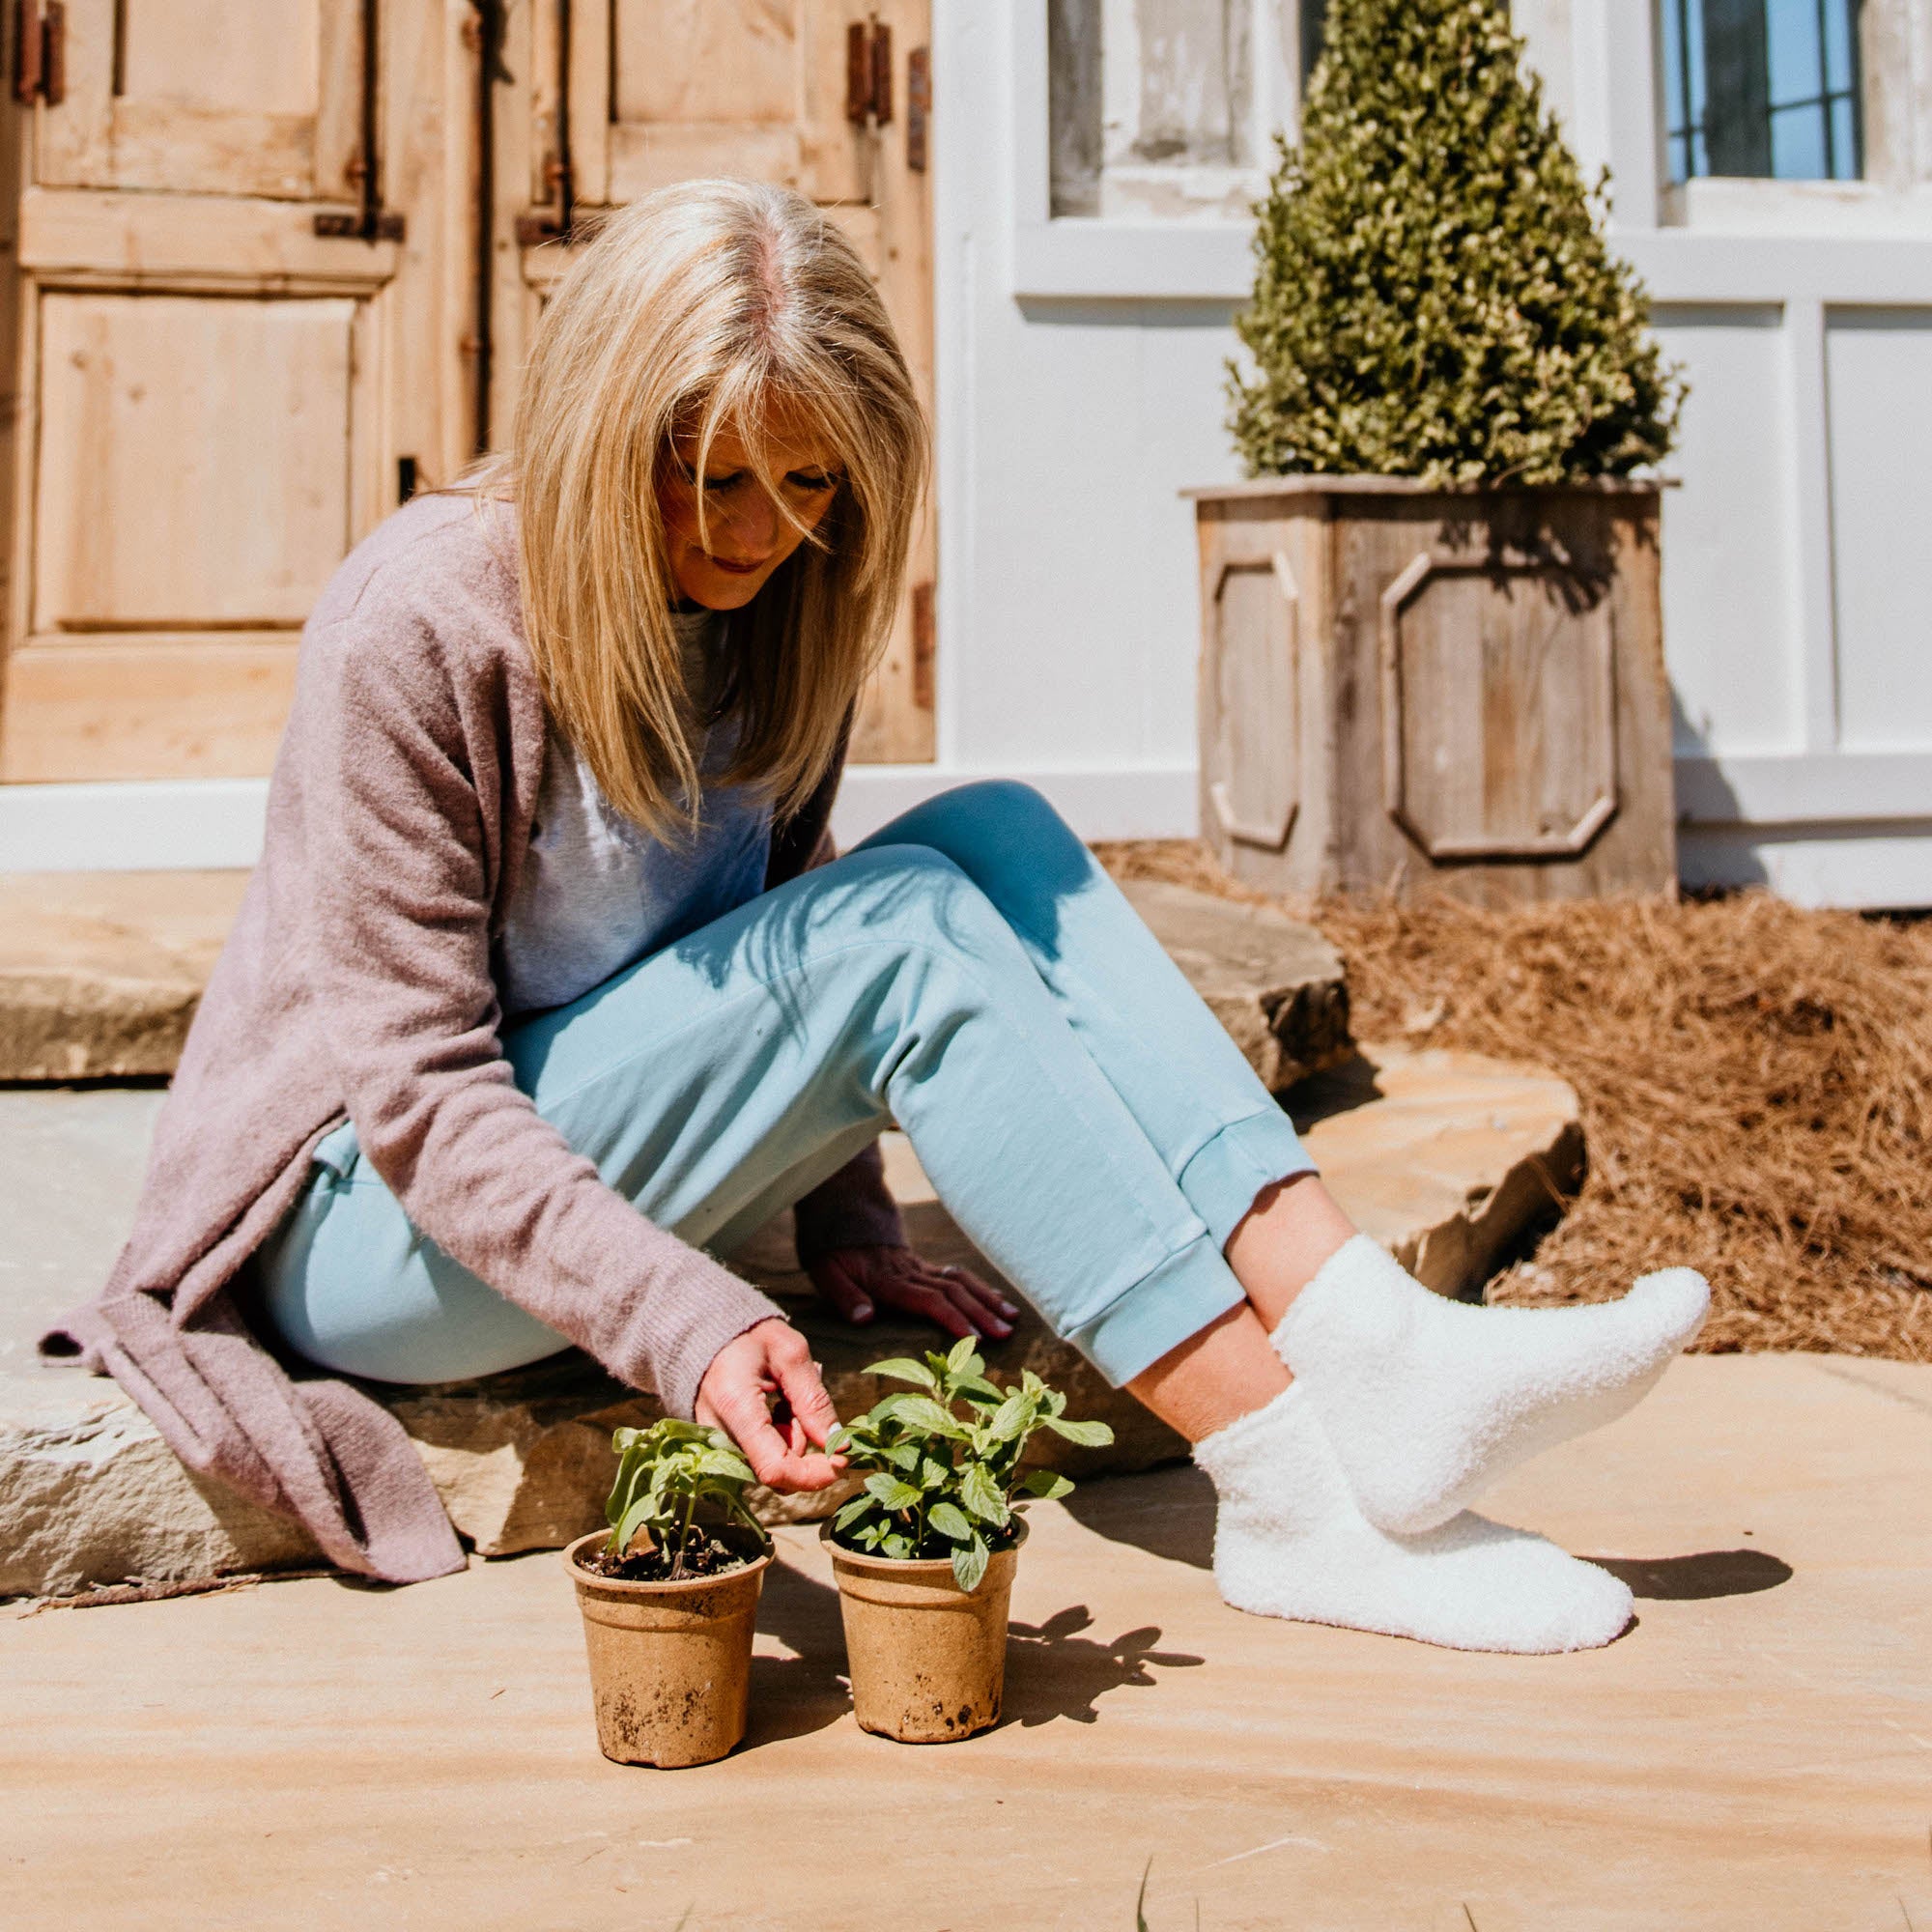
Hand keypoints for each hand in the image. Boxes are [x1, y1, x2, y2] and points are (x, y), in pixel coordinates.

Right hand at [695, 1317, 845, 1492]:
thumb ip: (814, 1401)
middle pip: (776, 1471)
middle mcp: (719, 1435)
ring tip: (785, 1399)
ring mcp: (715, 1444)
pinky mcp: (719, 1446)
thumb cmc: (751, 1337)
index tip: (841, 1460)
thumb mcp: (791, 1355)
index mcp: (736, 1408)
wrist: (707, 1334)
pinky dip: (777, 1438)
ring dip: (791, 1438)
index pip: (776, 1468)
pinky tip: (772, 1409)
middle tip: (800, 1403)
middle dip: (802, 1443)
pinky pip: (758, 1457)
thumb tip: (839, 1446)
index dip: (814, 1475)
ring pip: (770, 1464)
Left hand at [808, 1243, 1019, 1342]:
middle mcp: (909, 1272)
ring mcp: (919, 1267)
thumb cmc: (829, 1249)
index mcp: (888, 1279)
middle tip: (1006, 1334)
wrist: (839, 1210)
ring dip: (987, 1300)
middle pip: (953, 1292)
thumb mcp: (825, 1271)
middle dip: (981, 1313)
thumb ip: (845, 1295)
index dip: (952, 1319)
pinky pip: (957, 1275)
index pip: (928, 1300)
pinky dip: (980, 1288)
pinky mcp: (922, 1265)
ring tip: (1012, 1319)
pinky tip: (998, 1300)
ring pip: (961, 1282)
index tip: (975, 1339)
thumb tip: (866, 1318)